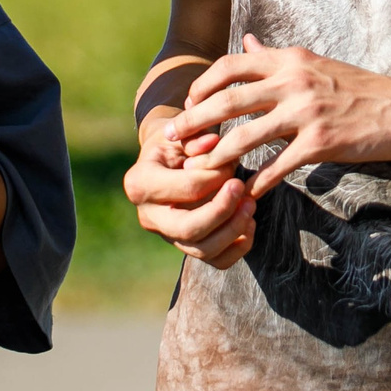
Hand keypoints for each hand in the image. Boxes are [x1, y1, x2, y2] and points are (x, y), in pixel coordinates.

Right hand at [125, 117, 256, 267]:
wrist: (166, 158)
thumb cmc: (176, 140)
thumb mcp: (181, 131)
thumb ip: (196, 135)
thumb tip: (213, 143)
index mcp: (140, 183)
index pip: (187, 188)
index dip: (217, 176)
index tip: (233, 161)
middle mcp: (148, 216)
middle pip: (188, 229)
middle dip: (222, 211)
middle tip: (243, 189)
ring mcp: (166, 235)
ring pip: (202, 249)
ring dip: (233, 230)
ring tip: (251, 205)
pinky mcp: (185, 246)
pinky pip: (215, 260)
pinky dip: (237, 248)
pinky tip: (249, 224)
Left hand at [164, 36, 390, 196]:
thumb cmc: (358, 88)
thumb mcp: (315, 63)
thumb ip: (277, 57)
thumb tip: (249, 41)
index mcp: (290, 59)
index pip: (231, 65)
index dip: (203, 85)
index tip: (190, 104)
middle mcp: (294, 80)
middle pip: (228, 100)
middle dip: (195, 121)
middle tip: (174, 138)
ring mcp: (306, 112)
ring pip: (246, 135)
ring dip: (216, 155)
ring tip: (198, 170)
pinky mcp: (320, 142)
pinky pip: (277, 166)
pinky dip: (257, 182)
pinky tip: (245, 194)